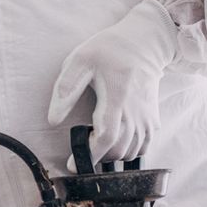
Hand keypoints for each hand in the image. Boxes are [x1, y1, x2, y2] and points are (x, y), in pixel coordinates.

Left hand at [47, 0, 178, 162]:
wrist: (145, 43)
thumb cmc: (109, 50)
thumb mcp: (81, 60)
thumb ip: (66, 90)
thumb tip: (53, 120)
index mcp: (117, 97)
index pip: (107, 136)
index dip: (90, 154)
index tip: (73, 164)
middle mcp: (136, 111)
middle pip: (118, 150)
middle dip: (98, 157)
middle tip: (82, 150)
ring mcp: (147, 116)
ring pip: (132, 152)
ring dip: (112, 156)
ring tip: (97, 144)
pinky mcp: (153, 118)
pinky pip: (143, 146)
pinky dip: (129, 151)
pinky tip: (115, 142)